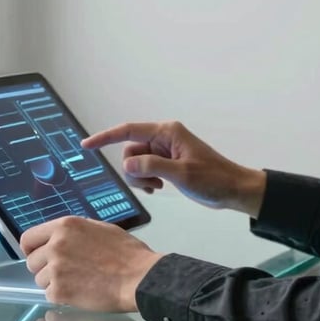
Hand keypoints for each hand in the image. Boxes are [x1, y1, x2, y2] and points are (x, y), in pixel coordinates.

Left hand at [20, 215, 163, 311]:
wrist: (139, 277)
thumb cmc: (126, 252)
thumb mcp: (100, 228)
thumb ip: (75, 232)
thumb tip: (60, 237)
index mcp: (65, 226)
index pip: (28, 238)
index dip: (31, 249)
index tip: (37, 255)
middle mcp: (56, 245)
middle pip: (32, 261)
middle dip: (45, 267)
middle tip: (66, 272)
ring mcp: (56, 269)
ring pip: (40, 279)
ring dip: (54, 282)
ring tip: (77, 282)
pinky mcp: (59, 292)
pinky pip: (50, 294)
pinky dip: (62, 296)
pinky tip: (80, 291)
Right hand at [81, 120, 265, 216]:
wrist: (233, 189)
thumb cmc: (214, 178)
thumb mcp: (182, 173)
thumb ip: (152, 166)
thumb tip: (126, 164)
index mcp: (167, 132)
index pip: (128, 131)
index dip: (105, 137)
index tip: (86, 145)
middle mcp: (163, 137)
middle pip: (130, 151)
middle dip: (133, 170)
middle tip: (150, 185)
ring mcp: (164, 150)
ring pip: (135, 163)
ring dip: (140, 178)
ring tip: (157, 187)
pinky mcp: (167, 162)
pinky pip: (144, 169)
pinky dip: (146, 180)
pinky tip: (158, 187)